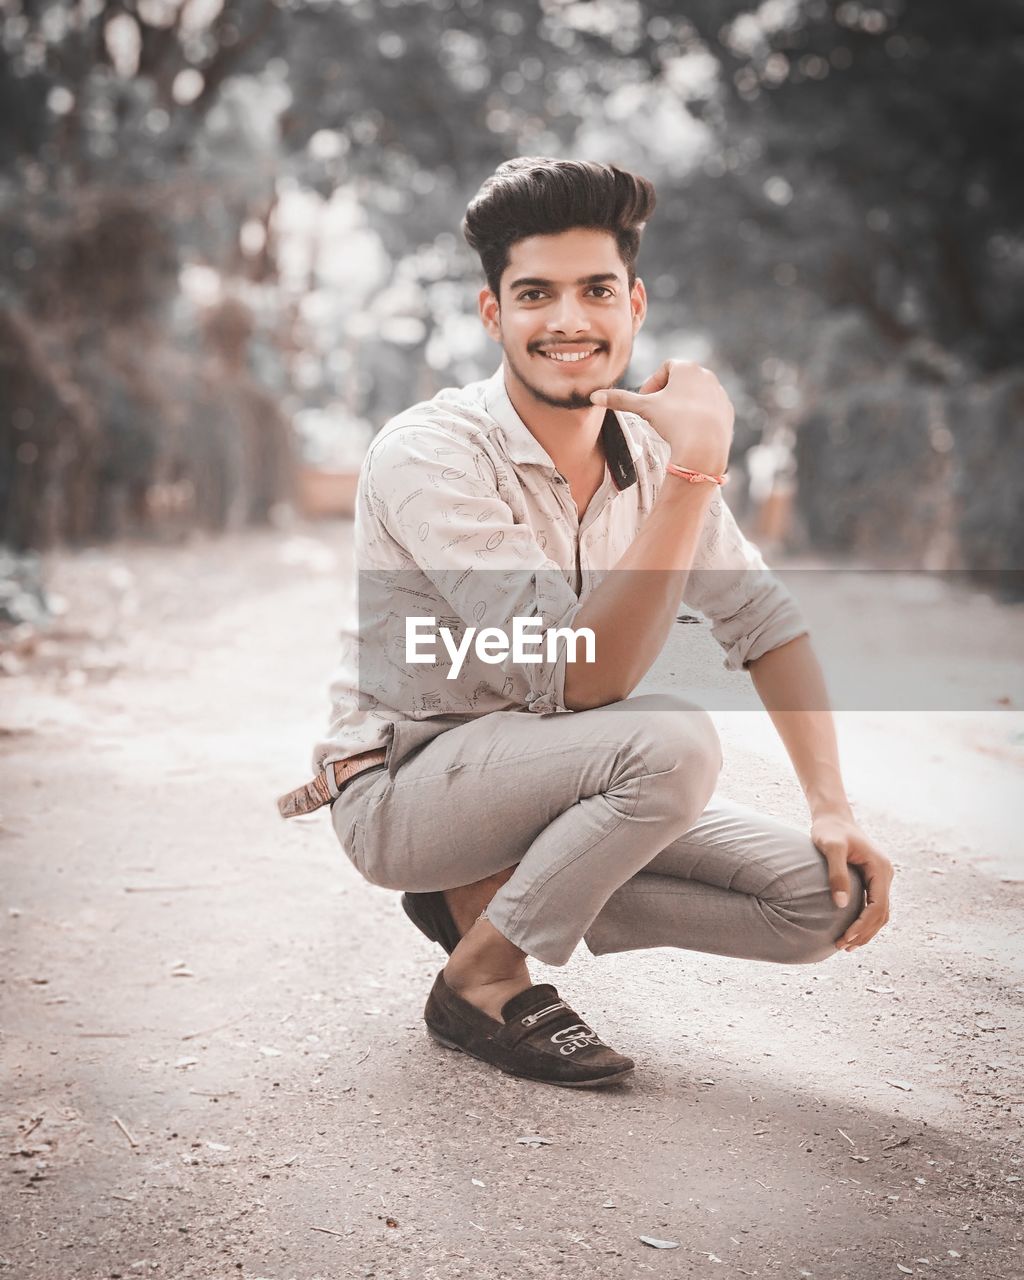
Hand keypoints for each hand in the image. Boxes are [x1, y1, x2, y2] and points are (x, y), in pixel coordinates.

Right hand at [590, 359, 733, 476]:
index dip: (653, 383)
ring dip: (683, 405)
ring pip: (695, 395)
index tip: (646, 400)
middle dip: (668, 394)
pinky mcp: (727, 410)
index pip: (666, 368)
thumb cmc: (674, 422)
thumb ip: (620, 400)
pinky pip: (709, 409)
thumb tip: (593, 397)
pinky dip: (698, 416)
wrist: (704, 445)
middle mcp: (706, 374)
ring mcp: (719, 392)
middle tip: (658, 412)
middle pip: (681, 381)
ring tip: (673, 423)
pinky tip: (690, 431)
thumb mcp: (644, 409)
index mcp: (686, 367)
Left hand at [810, 812, 892, 951]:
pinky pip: (873, 905)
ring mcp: (880, 878)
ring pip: (880, 912)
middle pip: (881, 914)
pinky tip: (849, 930)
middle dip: (864, 933)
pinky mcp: (872, 879)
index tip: (844, 938)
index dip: (863, 926)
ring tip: (846, 945)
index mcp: (880, 868)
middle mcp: (885, 875)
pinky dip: (864, 921)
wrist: (833, 817)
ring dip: (866, 931)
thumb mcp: (830, 848)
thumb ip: (836, 874)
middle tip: (842, 947)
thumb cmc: (829, 830)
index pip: (877, 907)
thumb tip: (840, 905)